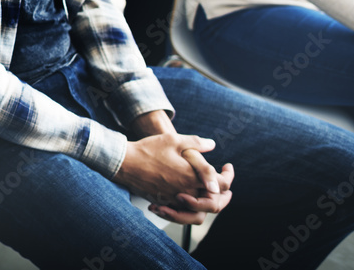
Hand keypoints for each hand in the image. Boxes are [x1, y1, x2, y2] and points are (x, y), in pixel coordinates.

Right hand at [113, 133, 232, 222]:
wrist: (124, 163)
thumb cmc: (148, 150)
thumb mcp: (173, 140)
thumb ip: (196, 142)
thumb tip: (212, 144)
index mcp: (192, 177)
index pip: (222, 184)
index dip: (229, 176)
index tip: (227, 167)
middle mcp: (186, 192)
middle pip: (214, 203)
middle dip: (223, 196)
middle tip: (226, 187)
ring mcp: (174, 200)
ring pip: (199, 213)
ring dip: (207, 206)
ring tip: (209, 196)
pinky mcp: (164, 203)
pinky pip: (182, 213)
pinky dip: (188, 209)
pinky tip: (186, 200)